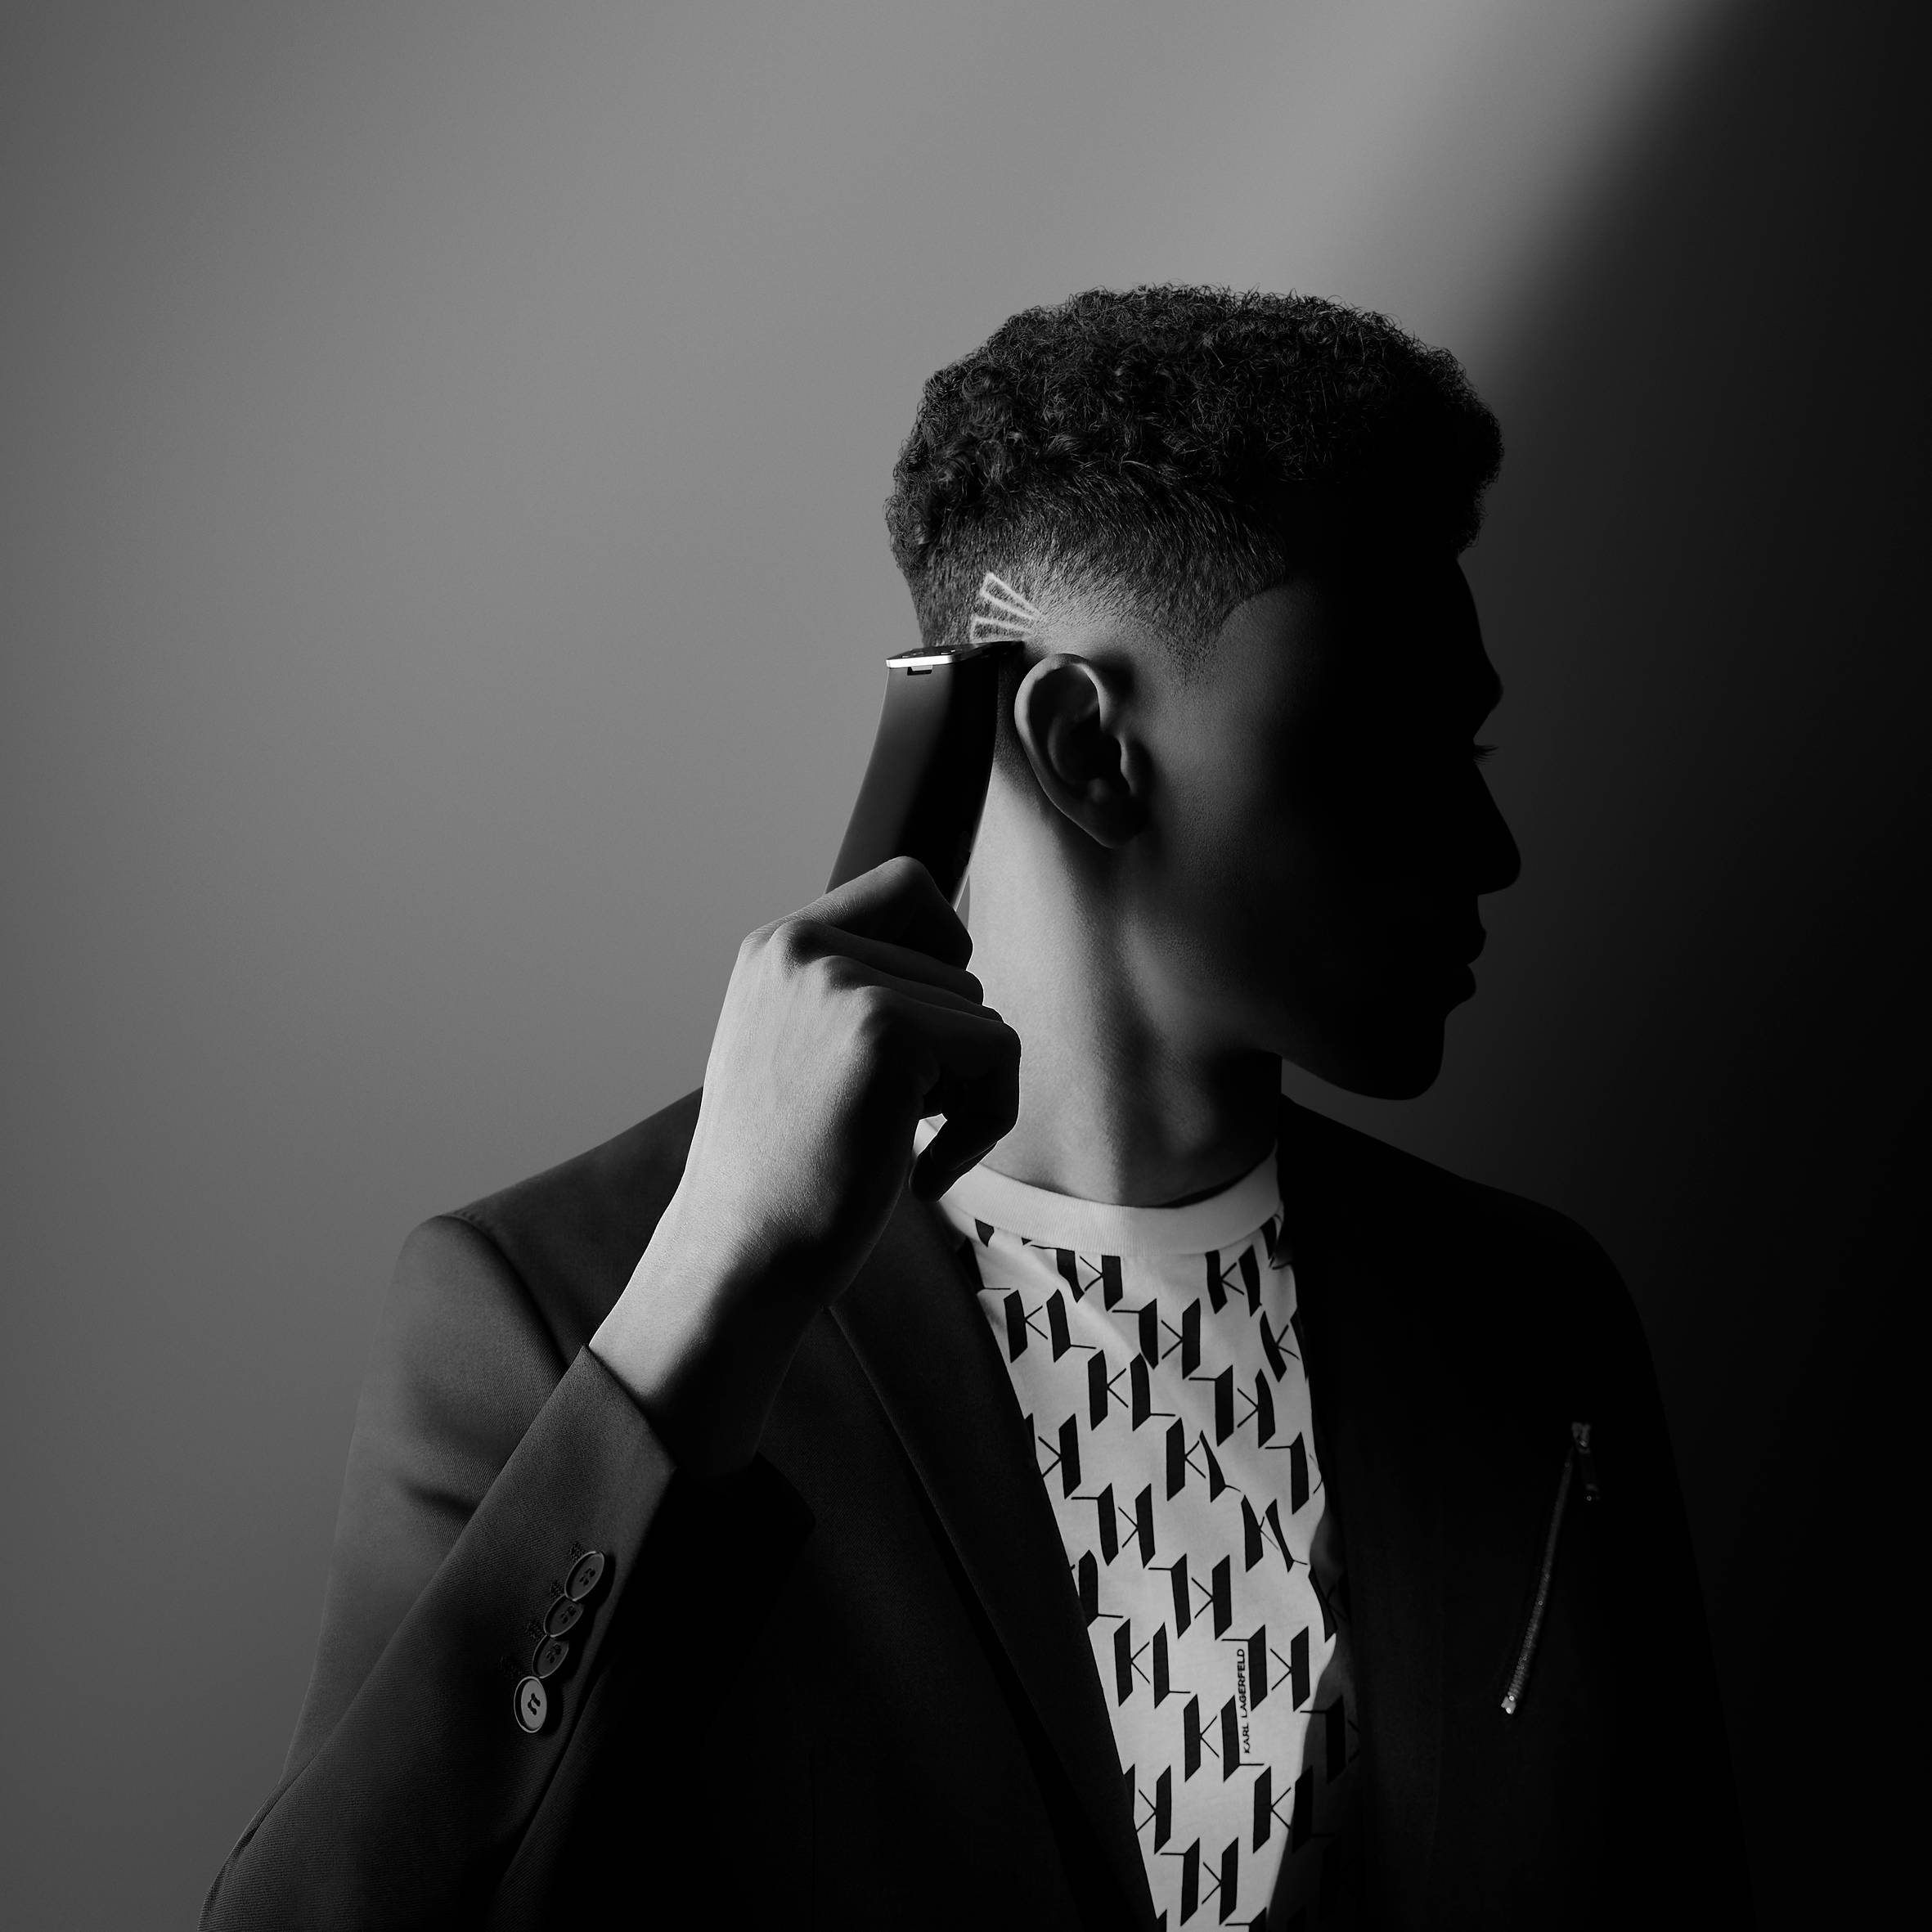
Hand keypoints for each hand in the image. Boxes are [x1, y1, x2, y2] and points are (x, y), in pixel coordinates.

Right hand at [591, 857, 1019, 1471]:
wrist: (737, 1260)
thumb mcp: (796, 1052)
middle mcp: (802, 947)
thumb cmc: (779, 1178)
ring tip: (897, 1148)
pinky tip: (921, 1172)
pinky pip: (1001, 1054)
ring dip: (968, 1096)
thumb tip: (960, 964)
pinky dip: (987, 1124)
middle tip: (898, 1125)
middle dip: (954, 1053)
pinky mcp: (886, 1031)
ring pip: (984, 1015)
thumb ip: (853, 996)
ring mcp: (841, 984)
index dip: (946, 945)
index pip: (907, 882)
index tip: (930, 1035)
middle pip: (959, 965)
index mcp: (776, 947)